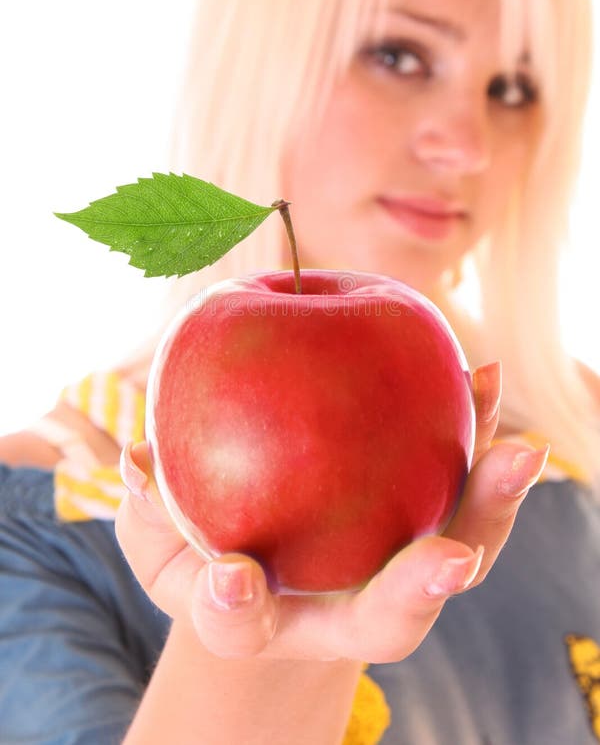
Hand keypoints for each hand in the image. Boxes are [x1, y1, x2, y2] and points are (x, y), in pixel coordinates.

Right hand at [115, 361, 547, 662]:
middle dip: (418, 593)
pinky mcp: (422, 523)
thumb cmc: (199, 550)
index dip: (237, 607)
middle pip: (386, 620)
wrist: (265, 566)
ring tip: (518, 452)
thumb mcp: (156, 534)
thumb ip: (147, 504)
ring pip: (451, 556)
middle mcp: (337, 612)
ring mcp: (389, 572)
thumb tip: (137, 460)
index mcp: (258, 620)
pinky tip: (481, 378)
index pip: (246, 626)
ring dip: (487, 507)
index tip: (232, 577)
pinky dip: (476, 439)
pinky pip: (459, 486)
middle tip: (450, 560)